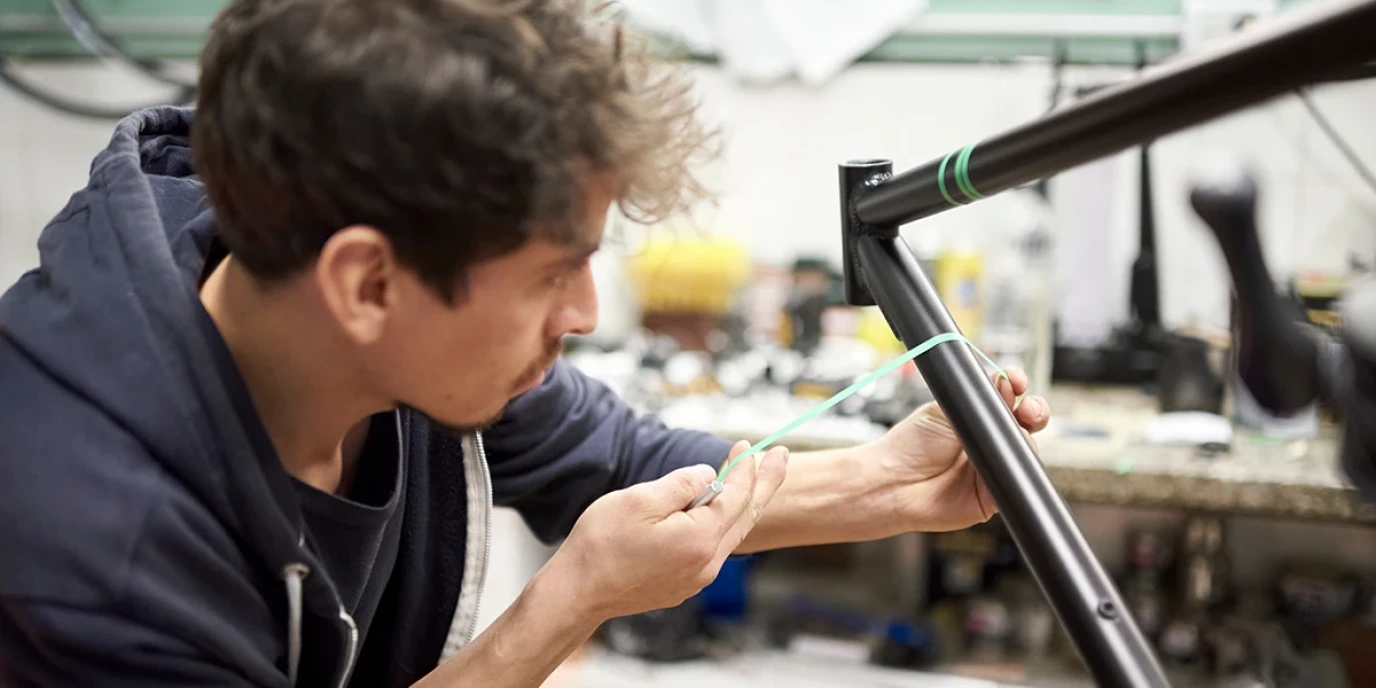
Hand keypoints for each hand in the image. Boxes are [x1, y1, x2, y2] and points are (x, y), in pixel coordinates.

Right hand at [543, 441, 788, 620]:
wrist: (578, 591)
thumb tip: (708, 475)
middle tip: (782, 456)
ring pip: (731, 534)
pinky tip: (716, 510)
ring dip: (742, 503)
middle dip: (765, 484)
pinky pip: (713, 547)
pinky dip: (722, 523)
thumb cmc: (602, 544)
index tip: (745, 445)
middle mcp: (707, 563)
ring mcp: (697, 577)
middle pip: (745, 516)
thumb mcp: (641, 499)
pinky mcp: (684, 584)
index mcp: (700, 539)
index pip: (736, 496)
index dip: (744, 468)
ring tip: (752, 479)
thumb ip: (682, 484)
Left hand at [873, 366, 1049, 531]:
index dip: (1017, 387)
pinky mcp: (994, 495)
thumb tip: (1003, 381)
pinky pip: (1016, 481)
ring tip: (1013, 430)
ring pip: (1027, 451)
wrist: (894, 481)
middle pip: (1027, 423)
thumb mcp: (941, 409)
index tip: (1016, 380)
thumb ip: (974, 397)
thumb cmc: (910, 446)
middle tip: (1027, 408)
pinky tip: (1006, 458)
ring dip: (1025, 437)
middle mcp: (988, 442)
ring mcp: (993, 468)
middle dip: (1035, 410)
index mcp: (977, 418)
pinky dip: (1017, 469)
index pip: (1008, 398)